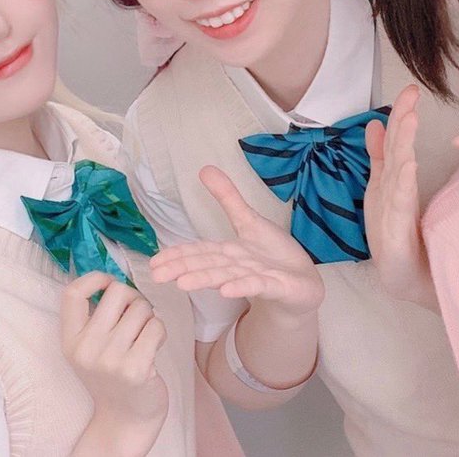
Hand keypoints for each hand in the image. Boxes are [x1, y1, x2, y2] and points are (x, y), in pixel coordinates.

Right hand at [61, 273, 168, 444]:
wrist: (125, 418)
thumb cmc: (112, 373)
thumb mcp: (90, 347)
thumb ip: (95, 317)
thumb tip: (113, 279)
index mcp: (70, 341)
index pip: (72, 293)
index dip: (94, 278)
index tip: (109, 284)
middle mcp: (86, 349)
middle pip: (117, 292)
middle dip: (134, 298)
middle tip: (136, 316)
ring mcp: (110, 359)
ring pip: (142, 307)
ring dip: (149, 317)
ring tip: (144, 337)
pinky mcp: (136, 368)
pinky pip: (156, 326)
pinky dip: (160, 331)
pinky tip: (154, 347)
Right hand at [149, 166, 325, 318]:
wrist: (303, 285)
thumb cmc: (273, 255)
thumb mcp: (250, 221)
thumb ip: (227, 198)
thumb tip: (204, 168)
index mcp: (229, 253)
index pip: (200, 252)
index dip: (178, 255)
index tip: (154, 262)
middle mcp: (238, 268)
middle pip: (208, 266)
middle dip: (184, 269)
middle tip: (157, 275)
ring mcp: (256, 278)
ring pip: (228, 277)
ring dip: (207, 279)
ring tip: (184, 283)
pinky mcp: (277, 286)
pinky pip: (259, 285)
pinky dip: (243, 286)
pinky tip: (228, 290)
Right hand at [364, 85, 437, 309]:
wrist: (405, 278)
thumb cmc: (400, 236)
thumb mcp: (391, 192)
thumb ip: (383, 160)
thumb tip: (375, 126)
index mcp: (392, 180)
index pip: (397, 142)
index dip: (402, 116)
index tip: (412, 90)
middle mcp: (389, 190)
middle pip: (396, 151)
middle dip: (402, 121)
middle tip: (409, 95)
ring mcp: (390, 209)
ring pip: (397, 171)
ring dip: (402, 145)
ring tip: (410, 119)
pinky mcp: (395, 230)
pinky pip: (400, 203)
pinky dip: (402, 183)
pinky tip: (408, 165)